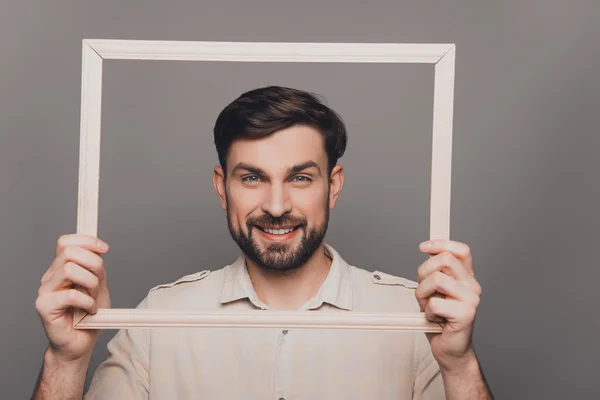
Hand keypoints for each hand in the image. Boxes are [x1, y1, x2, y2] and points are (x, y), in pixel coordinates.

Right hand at [35, 234, 110, 363]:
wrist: (80, 343)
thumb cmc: (89, 315)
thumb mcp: (99, 286)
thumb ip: (96, 268)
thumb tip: (99, 250)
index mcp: (62, 268)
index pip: (66, 242)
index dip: (86, 241)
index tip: (104, 249)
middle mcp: (51, 277)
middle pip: (69, 251)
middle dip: (93, 263)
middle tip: (98, 282)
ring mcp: (45, 290)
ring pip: (70, 269)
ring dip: (90, 283)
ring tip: (92, 299)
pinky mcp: (44, 306)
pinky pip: (71, 294)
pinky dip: (87, 302)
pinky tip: (89, 311)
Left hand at [415, 240, 481, 370]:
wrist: (450, 348)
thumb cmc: (440, 319)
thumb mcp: (433, 290)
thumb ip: (433, 272)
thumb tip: (427, 250)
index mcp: (467, 277)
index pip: (461, 250)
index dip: (441, 243)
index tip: (424, 247)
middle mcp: (472, 285)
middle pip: (444, 259)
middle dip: (424, 272)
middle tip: (425, 290)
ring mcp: (471, 299)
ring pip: (436, 280)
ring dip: (423, 294)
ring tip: (429, 307)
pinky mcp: (466, 314)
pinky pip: (434, 303)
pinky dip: (428, 312)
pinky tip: (436, 319)